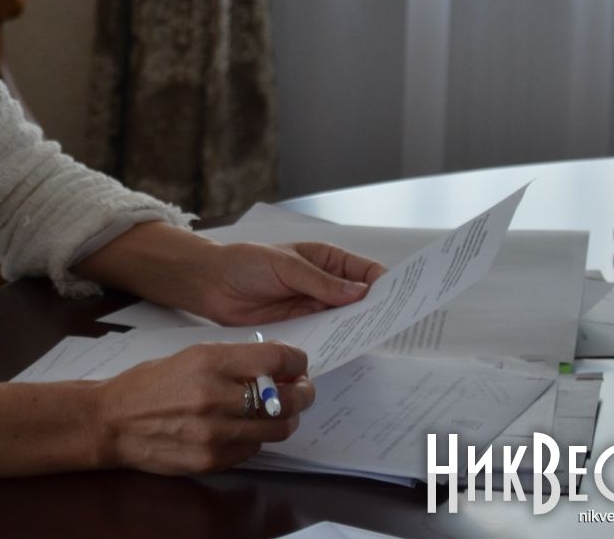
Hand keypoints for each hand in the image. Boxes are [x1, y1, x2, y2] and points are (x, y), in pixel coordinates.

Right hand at [94, 340, 314, 475]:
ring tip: (280, 412)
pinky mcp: (211, 459)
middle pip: (285, 399)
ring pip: (277, 428)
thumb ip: (232, 360)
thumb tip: (275, 366)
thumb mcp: (189, 356)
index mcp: (208, 361)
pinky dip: (256, 438)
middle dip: (302, 393)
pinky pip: (253, 450)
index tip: (298, 364)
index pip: (275, 360)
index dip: (295, 361)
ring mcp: (214, 432)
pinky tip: (245, 428)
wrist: (113, 421)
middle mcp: (214, 396)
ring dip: (286, 419)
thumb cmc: (149, 384)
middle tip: (302, 390)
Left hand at [183, 240, 387, 325]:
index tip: (402, 299)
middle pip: (361, 300)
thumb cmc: (246, 262)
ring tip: (376, 341)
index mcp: (327, 260)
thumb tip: (361, 293)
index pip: (366, 272)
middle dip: (378, 310)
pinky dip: (337, 343)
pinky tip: (346, 351)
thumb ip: (320, 282)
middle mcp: (326, 285)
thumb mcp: (285, 266)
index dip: (386, 284)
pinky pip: (326, 337)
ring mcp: (315, 308)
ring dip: (359, 329)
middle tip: (396, 325)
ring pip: (346, 321)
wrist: (211, 284)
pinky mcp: (302, 328)